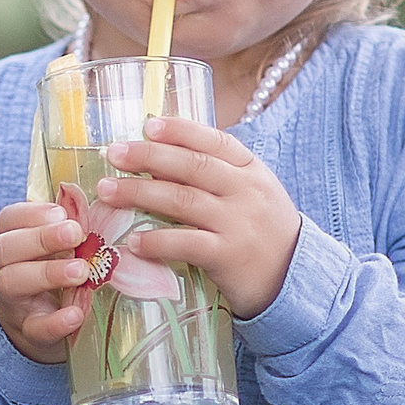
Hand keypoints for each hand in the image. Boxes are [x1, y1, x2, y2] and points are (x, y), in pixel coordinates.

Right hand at [0, 200, 89, 364]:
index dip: (30, 214)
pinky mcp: (31, 333)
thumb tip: (93, 198)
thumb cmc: (52, 274)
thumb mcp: (55, 249)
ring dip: (47, 273)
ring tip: (82, 271)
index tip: (61, 212)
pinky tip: (76, 313)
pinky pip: (36, 328)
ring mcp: (14, 303)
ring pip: (12, 284)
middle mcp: (4, 269)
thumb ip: (67, 227)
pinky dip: (56, 322)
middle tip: (76, 233)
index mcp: (12, 243)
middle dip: (39, 238)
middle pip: (3, 249)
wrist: (39, 328)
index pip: (6, 221)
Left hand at [97, 115, 300, 318]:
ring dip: (139, 193)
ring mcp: (237, 223)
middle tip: (114, 153)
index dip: (180, 130)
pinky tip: (133, 242)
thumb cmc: (263, 232)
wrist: (296, 279)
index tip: (147, 125)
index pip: (214, 141)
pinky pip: (187, 243)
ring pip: (182, 200)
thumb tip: (159, 158)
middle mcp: (246, 192)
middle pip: (192, 166)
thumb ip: (217, 175)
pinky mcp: (228, 256)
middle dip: (148, 156)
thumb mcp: (251, 194)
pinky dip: (157, 241)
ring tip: (107, 191)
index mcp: (251, 170)